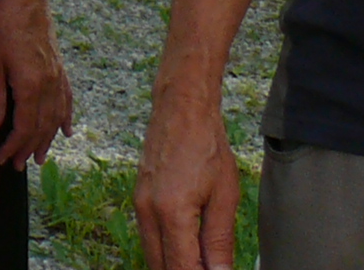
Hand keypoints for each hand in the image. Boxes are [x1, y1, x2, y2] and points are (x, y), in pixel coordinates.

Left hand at [0, 0, 73, 166]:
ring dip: (47, 140)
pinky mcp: (60, 71)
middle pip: (41, 127)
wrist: (28, 2)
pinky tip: (66, 132)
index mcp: (30, 86)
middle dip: (28, 149)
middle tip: (18, 166)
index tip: (1, 159)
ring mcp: (58, 79)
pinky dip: (66, 119)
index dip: (13, 146)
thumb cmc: (3, 28)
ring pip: (55, 118)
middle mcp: (48, 86)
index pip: (24, 127)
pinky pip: (66, 101)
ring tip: (39, 158)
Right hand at [133, 93, 244, 269]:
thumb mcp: (224, 196)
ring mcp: (139, 205)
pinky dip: (167, 250)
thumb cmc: (206, 146)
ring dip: (175, 265)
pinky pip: (149, 237)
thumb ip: (219, 241)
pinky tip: (189, 248)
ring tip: (204, 261)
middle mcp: (147, 212)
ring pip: (152, 255)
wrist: (181, 109)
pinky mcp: (139, 199)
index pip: (182, 268)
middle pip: (160, 267)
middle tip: (212, 268)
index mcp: (171, 212)